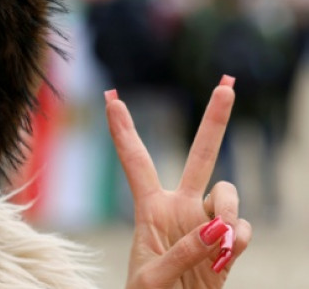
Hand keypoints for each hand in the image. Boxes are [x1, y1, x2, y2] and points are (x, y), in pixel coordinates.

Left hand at [106, 75, 252, 287]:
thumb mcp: (152, 279)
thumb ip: (181, 253)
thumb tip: (217, 229)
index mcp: (149, 209)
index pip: (135, 162)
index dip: (123, 130)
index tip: (110, 98)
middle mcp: (180, 208)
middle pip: (199, 156)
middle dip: (214, 122)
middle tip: (226, 84)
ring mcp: (205, 224)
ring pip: (227, 193)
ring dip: (227, 209)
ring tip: (218, 239)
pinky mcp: (228, 246)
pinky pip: (242, 229)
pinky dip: (237, 240)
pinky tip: (224, 256)